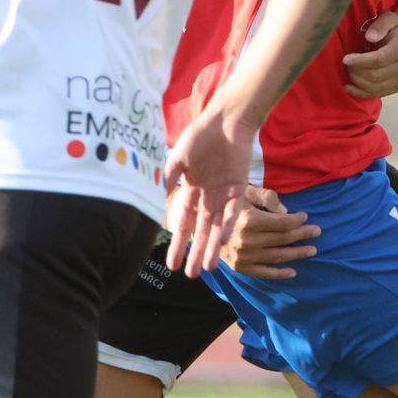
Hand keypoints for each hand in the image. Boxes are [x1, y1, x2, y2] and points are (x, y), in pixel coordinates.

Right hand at [162, 110, 257, 274]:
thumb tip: (157, 202)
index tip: (170, 265)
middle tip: (191, 276)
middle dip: (195, 253)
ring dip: (212, 247)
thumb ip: (169, 180)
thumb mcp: (178, 158)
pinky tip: (222, 241)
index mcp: (190, 192)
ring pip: (217, 228)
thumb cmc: (199, 136)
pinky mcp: (239, 189)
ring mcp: (223, 196)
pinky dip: (228, 226)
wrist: (225, 122)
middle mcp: (206, 199)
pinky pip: (234, 212)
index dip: (177, 244)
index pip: (182, 224)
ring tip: (209, 269)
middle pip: (200, 232)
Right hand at [218, 185, 319, 279]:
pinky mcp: (239, 267)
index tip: (305, 216)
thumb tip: (286, 212)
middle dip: (302, 234)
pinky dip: (279, 274)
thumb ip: (267, 197)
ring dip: (297, 254)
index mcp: (248, 220)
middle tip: (318, 231)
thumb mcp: (245, 192)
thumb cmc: (227, 203)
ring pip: (277, 256)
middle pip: (282, 239)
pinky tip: (293, 272)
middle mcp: (246, 240)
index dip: (297, 220)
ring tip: (312, 250)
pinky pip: (263, 273)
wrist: (201, 224)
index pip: (281, 223)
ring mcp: (242, 256)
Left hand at [342, 9, 397, 99]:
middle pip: (375, 75)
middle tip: (345, 63)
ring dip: (357, 81)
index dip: (360, 61)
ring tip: (348, 71)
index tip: (345, 59)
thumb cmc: (393, 27)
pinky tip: (348, 87)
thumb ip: (379, 26)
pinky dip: (361, 93)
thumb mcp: (388, 18)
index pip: (379, 60)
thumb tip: (370, 37)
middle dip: (356, 71)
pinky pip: (377, 94)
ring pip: (375, 87)